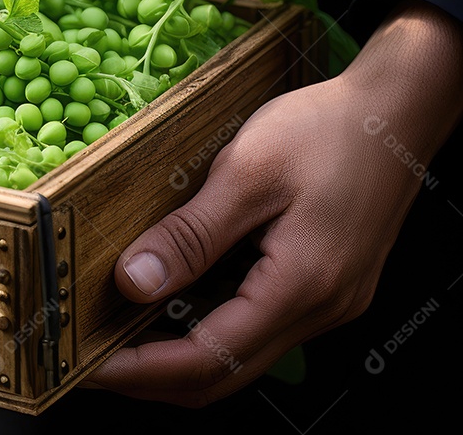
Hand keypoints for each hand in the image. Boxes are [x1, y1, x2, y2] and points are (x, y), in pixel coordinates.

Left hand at [85, 0, 462, 406]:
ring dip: (180, 355)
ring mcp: (328, 301)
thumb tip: (133, 281)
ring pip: (243, 355)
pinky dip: (211, 328)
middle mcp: (319, 309)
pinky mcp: (327, 285)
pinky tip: (176, 305)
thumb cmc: (325, 131)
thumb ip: (190, 235)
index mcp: (300, 287)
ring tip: (123, 334)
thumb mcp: (245, 173)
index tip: (91, 365)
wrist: (395, 110)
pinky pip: (259, 326)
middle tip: (94, 360)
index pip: (209, 359)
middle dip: (155, 376)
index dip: (144, 370)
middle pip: (225, 373)